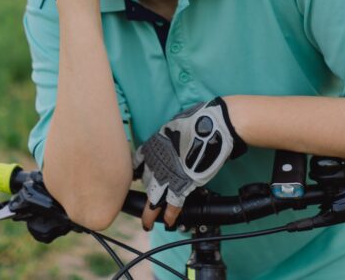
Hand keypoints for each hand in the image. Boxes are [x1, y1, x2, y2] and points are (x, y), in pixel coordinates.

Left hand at [133, 97, 246, 229]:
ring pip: (153, 200)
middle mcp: (155, 163)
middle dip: (147, 191)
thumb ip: (168, 137)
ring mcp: (167, 176)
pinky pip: (173, 205)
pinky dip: (170, 215)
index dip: (135, 174)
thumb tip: (169, 138)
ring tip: (147, 223)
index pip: (136, 164)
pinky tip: (169, 222)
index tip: (134, 179)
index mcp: (152, 147)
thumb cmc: (195, 121)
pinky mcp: (182, 186)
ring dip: (150, 214)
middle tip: (143, 204)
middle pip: (145, 182)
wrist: (211, 126)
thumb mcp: (173, 125)